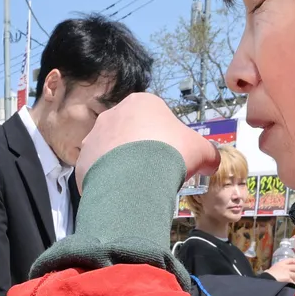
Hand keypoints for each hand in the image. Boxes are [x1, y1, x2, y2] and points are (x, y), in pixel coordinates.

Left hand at [76, 93, 219, 191]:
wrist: (135, 178)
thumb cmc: (170, 154)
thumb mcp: (201, 151)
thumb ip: (208, 154)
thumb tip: (212, 164)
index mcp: (140, 103)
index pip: (154, 119)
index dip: (165, 139)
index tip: (169, 156)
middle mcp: (112, 115)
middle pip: (129, 134)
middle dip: (140, 151)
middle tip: (153, 171)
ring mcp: (93, 138)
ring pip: (111, 153)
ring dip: (122, 165)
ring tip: (135, 184)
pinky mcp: (82, 161)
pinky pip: (96, 172)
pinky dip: (107, 181)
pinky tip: (119, 192)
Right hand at [265, 258, 294, 284]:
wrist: (266, 280)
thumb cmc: (266, 275)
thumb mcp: (271, 269)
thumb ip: (276, 269)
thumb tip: (276, 272)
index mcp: (281, 263)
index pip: (291, 260)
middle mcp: (285, 267)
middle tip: (294, 274)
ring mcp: (288, 273)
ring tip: (292, 281)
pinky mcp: (289, 279)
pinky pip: (293, 282)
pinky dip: (292, 284)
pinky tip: (290, 285)